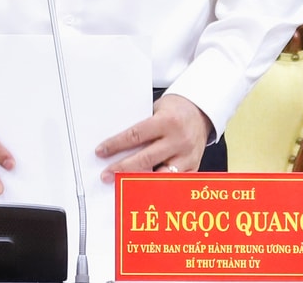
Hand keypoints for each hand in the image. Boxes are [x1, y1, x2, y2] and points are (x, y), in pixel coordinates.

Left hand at [95, 93, 212, 181]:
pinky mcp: (193, 167)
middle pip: (145, 159)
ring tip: (124, 187)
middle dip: (123, 169)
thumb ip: (142, 129)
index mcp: (167, 122)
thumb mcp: (156, 110)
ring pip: (161, 176)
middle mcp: (178, 140)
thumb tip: (118, 147)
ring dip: (140, 183)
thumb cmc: (175, 111)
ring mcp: (187, 156)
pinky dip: (159, 188)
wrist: (200, 113)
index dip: (116, 145)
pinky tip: (145, 191)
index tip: (102, 152)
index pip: (136, 135)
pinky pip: (174, 183)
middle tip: (106, 175)